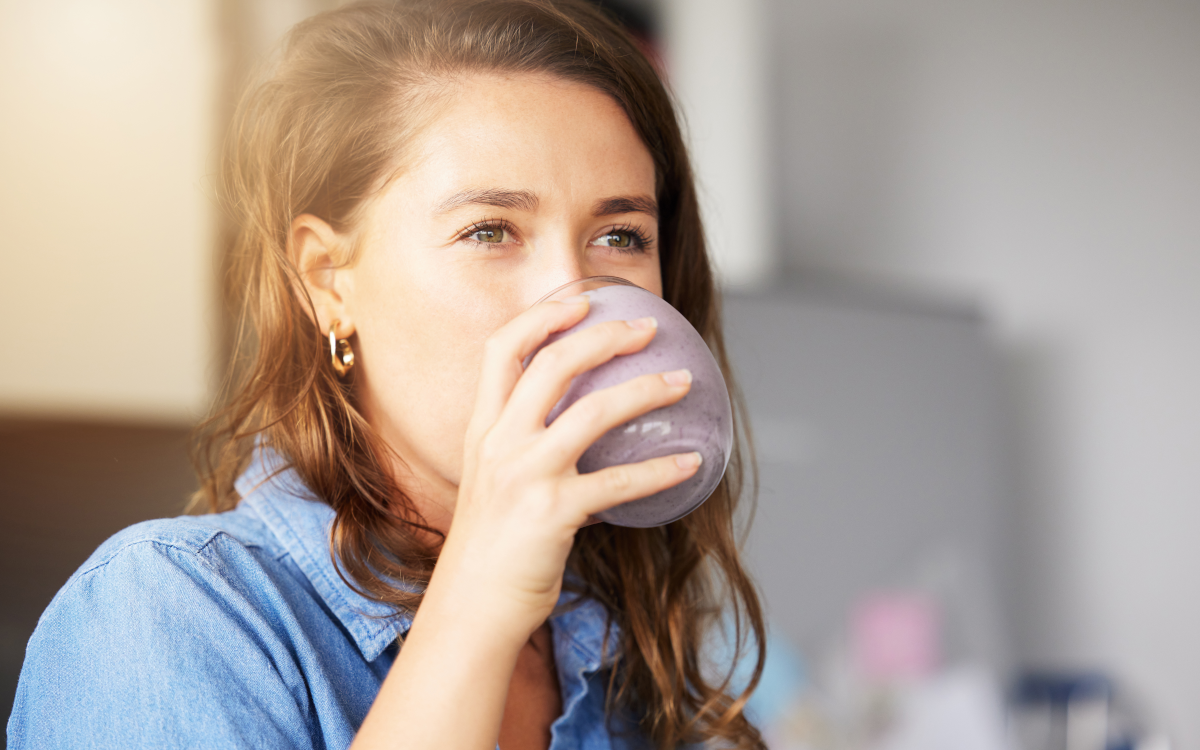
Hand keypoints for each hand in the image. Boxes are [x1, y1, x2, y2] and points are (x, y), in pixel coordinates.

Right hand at [437, 294, 700, 638]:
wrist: (471, 608)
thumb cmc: (491, 547)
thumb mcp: (493, 482)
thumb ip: (526, 448)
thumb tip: (587, 434)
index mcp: (482, 428)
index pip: (502, 349)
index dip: (542, 316)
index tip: (582, 300)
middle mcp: (499, 442)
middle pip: (552, 363)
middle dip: (605, 335)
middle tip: (648, 327)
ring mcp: (524, 475)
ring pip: (593, 411)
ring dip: (646, 390)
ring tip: (682, 382)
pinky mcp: (552, 513)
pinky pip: (618, 482)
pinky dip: (661, 470)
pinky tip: (691, 464)